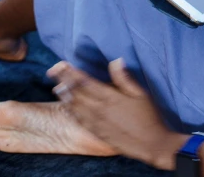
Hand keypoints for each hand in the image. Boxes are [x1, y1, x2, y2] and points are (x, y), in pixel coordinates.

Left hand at [48, 59, 185, 169]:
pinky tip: (68, 107)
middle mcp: (99, 109)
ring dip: (64, 95)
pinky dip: (71, 111)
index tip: (61, 64)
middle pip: (76, 92)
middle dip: (64, 80)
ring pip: (75, 106)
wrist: (150, 143)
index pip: (85, 82)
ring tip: (56, 87)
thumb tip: (115, 61)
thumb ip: (125, 78)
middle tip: (53, 71)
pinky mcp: (96, 132)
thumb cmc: (148, 116)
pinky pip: (79, 120)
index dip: (72, 72)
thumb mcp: (140, 94)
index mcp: (110, 97)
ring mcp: (96, 122)